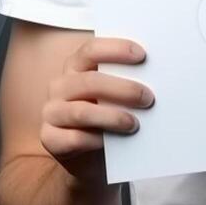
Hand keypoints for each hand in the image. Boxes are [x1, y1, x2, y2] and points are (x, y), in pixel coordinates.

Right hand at [40, 37, 154, 182]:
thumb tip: (155, 76)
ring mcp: (52, 112)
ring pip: (82, 112)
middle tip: (147, 98)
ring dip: (112, 117)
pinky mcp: (50, 138)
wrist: (87, 155)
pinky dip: (97, 140)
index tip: (142, 55)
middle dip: (122, 89)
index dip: (116, 49)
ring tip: (134, 124)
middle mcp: (61, 86)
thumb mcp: (116, 96)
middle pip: (89, 81)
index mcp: (76, 66)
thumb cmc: (107, 116)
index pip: (91, 50)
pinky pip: (74, 138)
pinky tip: (112, 142)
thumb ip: (126, 82)